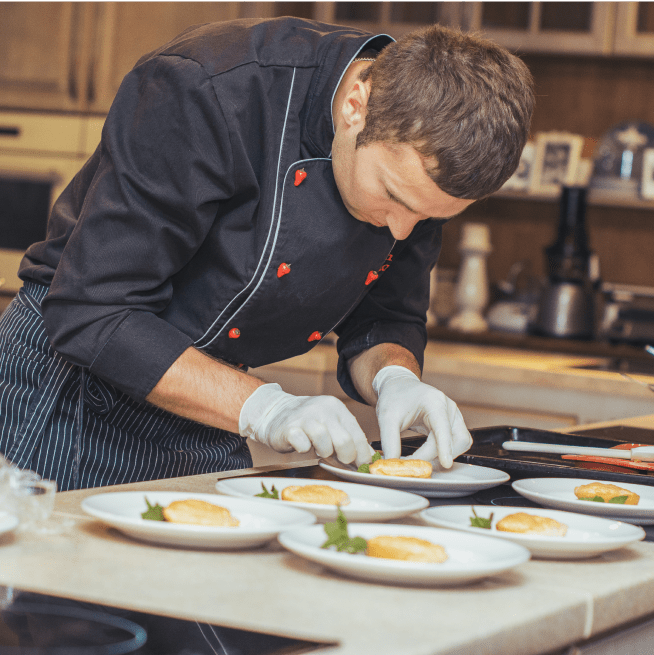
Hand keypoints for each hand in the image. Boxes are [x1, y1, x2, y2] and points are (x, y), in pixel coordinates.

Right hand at [238, 384, 371, 466]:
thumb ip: (349, 438)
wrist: (274, 412)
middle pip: (345, 442)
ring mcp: (305, 418)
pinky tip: (303, 446)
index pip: (358, 435)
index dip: (363, 455)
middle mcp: (323, 410)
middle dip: (345, 457)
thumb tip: (370, 458)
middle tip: (339, 460)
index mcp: (337, 408)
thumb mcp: (331, 424)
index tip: (362, 467)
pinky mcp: (290, 428)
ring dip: (324, 453)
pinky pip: (303, 446)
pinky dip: (304, 451)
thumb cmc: (307, 423)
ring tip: (318, 450)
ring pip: (325, 445)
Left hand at [373, 366, 471, 467]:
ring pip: (460, 443)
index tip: (445, 464)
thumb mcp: (386, 418)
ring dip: (443, 455)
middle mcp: (448, 408)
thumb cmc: (394, 398)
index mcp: (434, 401)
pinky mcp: (452, 423)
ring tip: (420, 460)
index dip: (445, 446)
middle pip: (458, 438)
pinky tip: (425, 455)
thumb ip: (390, 442)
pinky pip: (455, 443)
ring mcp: (453, 415)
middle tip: (417, 464)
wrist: (398, 386)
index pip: (444, 427)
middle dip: (440, 454)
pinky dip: (443, 452)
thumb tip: (394, 464)